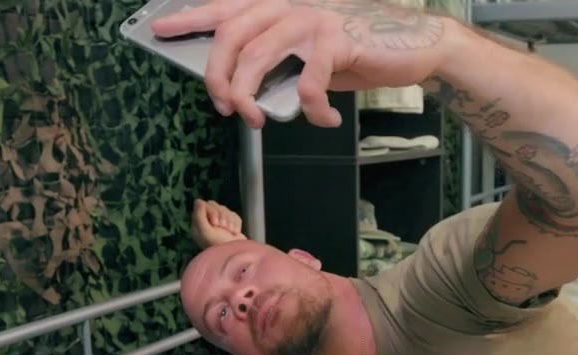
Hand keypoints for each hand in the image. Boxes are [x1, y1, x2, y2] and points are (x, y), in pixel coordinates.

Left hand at [151, 0, 457, 127]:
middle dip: (217, 75)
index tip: (160, 28)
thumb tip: (250, 92)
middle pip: (233, 35)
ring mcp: (313, 18)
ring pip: (259, 56)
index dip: (190, 17)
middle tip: (222, 106)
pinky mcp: (337, 39)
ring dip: (250, 95)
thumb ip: (279, 64)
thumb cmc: (362, 48)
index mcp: (280, 4)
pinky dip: (311, 110)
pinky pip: (307, 83)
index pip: (226, 8)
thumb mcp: (311, 54)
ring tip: (256, 119)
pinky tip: (324, 120)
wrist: (417, 45)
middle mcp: (291, 3)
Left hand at [192, 199, 245, 247]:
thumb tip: (198, 200)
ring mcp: (220, 224)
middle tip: (223, 227)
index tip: (215, 223)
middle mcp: (208, 223)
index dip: (212, 210)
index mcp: (199, 224)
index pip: (204, 205)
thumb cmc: (218, 245)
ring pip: (225, 210)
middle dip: (222, 215)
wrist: (236, 256)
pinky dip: (236, 223)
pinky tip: (235, 233)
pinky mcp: (231, 226)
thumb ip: (199, 215)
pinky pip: (234, 215)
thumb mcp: (205, 231)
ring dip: (229, 220)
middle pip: (216, 206)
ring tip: (230, 232)